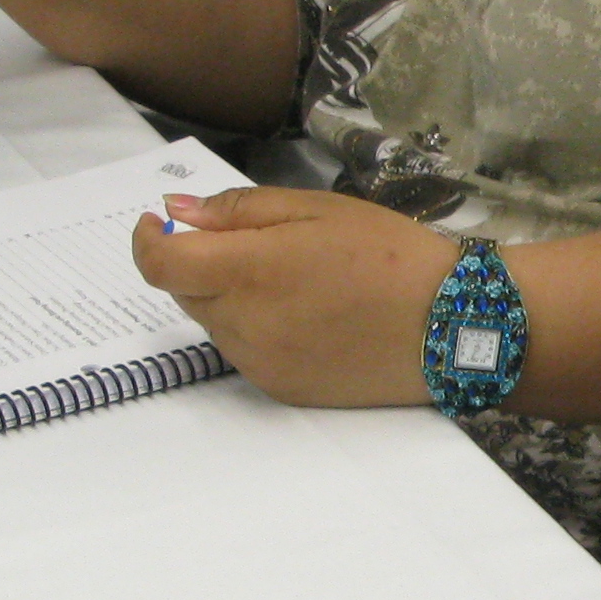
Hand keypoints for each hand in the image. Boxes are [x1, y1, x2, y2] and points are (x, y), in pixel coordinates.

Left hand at [130, 189, 454, 405]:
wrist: (451, 324)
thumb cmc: (388, 253)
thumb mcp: (314, 209)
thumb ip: (236, 210)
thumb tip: (176, 212)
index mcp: (248, 271)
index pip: (160, 264)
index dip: (149, 240)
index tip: (160, 223)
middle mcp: (243, 325)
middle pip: (185, 293)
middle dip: (202, 264)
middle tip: (257, 246)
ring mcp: (259, 364)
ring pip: (214, 324)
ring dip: (229, 299)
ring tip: (296, 283)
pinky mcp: (280, 390)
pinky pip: (244, 353)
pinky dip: (256, 330)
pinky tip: (308, 316)